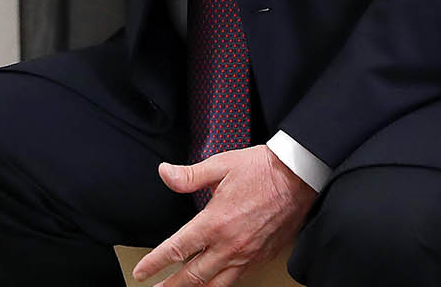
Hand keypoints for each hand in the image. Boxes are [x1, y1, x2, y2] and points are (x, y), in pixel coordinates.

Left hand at [133, 146, 316, 285]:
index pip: (176, 250)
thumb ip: (189, 176)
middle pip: (193, 276)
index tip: (142, 272)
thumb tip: (164, 173)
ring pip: (216, 284)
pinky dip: (221, 285)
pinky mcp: (262, 257)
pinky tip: (214, 283)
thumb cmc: (260, 169)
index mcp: (215, 223)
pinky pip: (237, 279)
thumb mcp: (220, 165)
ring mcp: (247, 254)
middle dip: (171, 286)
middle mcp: (230, 245)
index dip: (155, 263)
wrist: (299, 176)